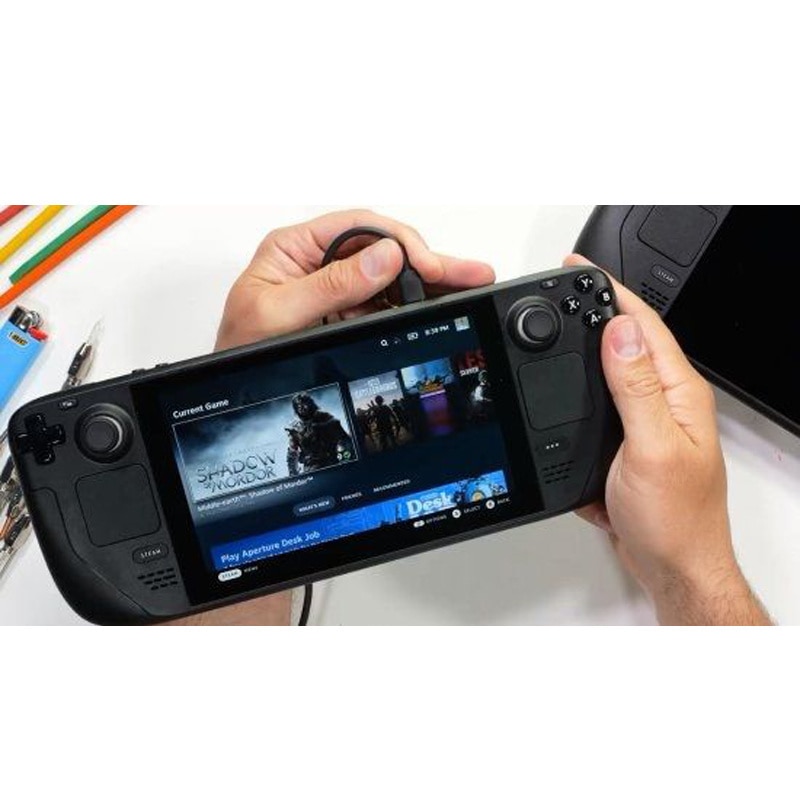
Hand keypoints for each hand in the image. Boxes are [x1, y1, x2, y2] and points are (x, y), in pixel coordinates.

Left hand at [217, 209, 494, 350]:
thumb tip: (383, 257)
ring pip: (392, 277)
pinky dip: (414, 306)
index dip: (400, 243)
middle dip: (429, 262)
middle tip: (468, 273)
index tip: (426, 267)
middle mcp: (319, 261)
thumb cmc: (238, 346)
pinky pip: (386, 304)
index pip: (360, 227)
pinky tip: (438, 306)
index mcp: (296, 249)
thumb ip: (331, 285)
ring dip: (429, 284)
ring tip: (466, 288)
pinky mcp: (345, 313)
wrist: (230, 392)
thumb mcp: (277, 314)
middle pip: (384, 250)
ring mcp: (335, 288)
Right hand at [564, 254, 769, 624]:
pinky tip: (573, 377)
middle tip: (568, 286)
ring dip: (590, 342)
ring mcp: (649, 423)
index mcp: (679, 394)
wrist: (673, 567)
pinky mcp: (631, 443)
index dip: (611, 292)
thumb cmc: (675, 519)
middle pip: (631, 340)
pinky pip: (605, 401)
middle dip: (598, 307)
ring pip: (615, 369)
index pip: (644, 327)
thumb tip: (619, 334)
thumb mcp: (653, 447)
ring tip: (566, 320)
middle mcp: (667, 402)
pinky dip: (585, 382)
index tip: (580, 270)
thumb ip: (637, 389)